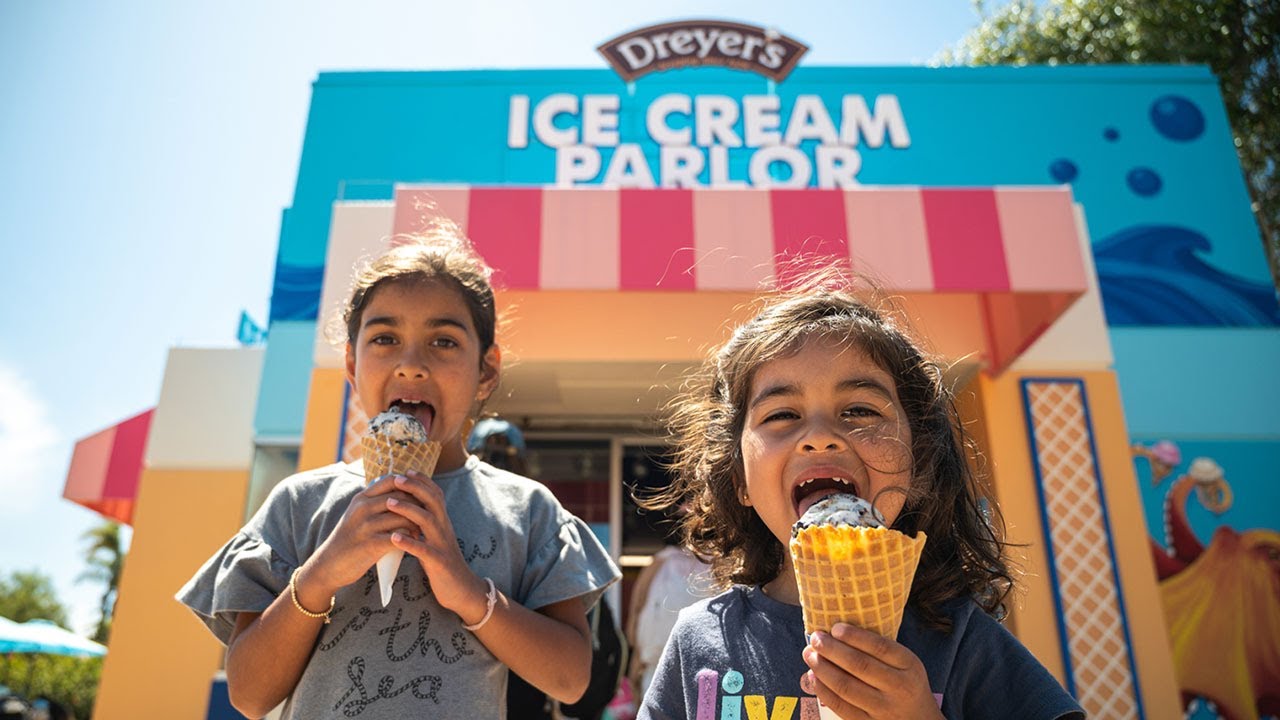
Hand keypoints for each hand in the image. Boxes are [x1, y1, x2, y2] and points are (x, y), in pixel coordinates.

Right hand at [302, 474, 424, 595]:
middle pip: (400, 497)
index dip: (410, 485)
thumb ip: (374, 503)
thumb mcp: (357, 515)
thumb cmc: (349, 539)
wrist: (329, 564)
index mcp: (361, 498)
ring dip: (416, 524)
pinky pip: (397, 537)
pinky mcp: (369, 544)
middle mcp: (362, 508)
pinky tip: (414, 543)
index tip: (420, 496)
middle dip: (417, 505)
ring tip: (422, 530)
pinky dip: (409, 539)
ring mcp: (365, 525)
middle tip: (427, 514)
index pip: (391, 480)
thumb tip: (401, 493)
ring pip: (401, 517)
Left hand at [385, 471, 489, 620]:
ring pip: (427, 521)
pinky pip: (423, 550)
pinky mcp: (438, 562)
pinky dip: (409, 543)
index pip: (435, 494)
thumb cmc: (442, 562)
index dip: (422, 481)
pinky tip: (394, 538)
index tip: (406, 470)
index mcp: (442, 521)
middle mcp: (444, 528)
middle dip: (415, 487)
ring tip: (389, 502)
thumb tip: (410, 506)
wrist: (461, 589)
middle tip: (397, 479)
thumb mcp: (435, 538)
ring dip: (408, 509)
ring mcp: (442, 544)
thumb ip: (425, 523)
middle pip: (432, 500)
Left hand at [801, 623, 942, 719]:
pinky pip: (841, 706)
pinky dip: (823, 690)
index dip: (854, 636)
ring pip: (846, 687)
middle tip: (815, 639)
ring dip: (823, 668)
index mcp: (909, 666)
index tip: (835, 627)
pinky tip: (813, 677)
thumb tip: (838, 631)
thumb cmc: (906, 685)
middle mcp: (898, 687)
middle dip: (832, 649)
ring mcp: (884, 708)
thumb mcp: (906, 664)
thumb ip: (882, 650)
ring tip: (809, 654)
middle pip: (860, 665)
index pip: (880, 647)